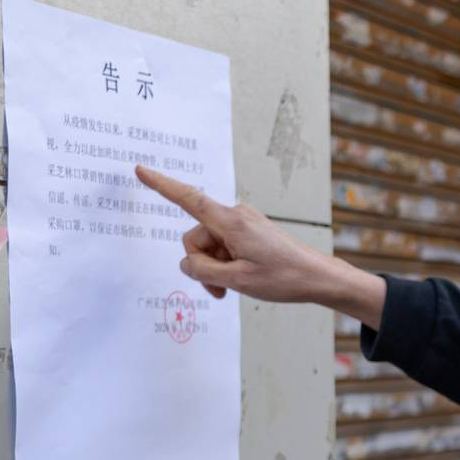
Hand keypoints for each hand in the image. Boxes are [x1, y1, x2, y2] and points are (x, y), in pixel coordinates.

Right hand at [136, 165, 383, 326]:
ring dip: (215, 269)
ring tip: (232, 288)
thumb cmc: (284, 278)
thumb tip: (187, 263)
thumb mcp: (236, 280)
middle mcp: (236, 216)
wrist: (318, 278)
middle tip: (220, 289)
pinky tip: (239, 281)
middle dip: (201, 264)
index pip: (189, 198)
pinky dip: (225, 265)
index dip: (162, 185)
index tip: (141, 170)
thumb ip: (202, 270)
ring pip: (210, 247)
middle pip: (196, 237)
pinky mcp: (250, 232)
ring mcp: (244, 224)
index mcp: (231, 222)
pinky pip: (224, 247)